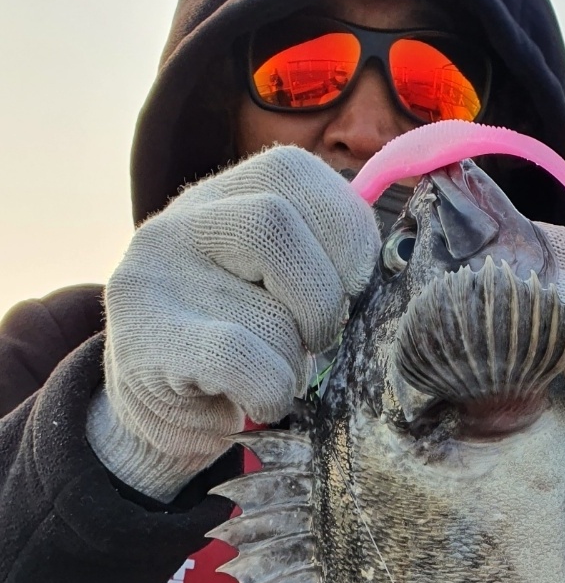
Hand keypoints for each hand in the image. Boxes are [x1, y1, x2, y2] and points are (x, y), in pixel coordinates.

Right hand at [87, 146, 380, 499]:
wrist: (153, 410)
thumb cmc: (239, 345)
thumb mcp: (275, 286)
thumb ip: (322, 260)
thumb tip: (401, 272)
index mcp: (222, 197)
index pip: (293, 172)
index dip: (343, 231)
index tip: (354, 287)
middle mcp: (178, 223)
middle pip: (274, 223)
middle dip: (322, 296)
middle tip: (319, 339)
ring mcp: (153, 278)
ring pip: (265, 308)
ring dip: (293, 358)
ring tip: (278, 375)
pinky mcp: (144, 343)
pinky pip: (239, 357)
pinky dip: (270, 389)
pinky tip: (260, 402)